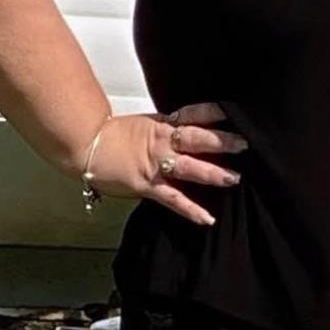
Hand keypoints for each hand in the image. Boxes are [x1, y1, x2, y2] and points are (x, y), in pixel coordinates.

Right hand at [80, 103, 245, 227]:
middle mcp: (162, 142)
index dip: (213, 113)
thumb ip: (163, 129)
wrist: (84, 143)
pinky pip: (174, 198)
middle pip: (197, 139)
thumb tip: (181, 131)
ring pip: (190, 167)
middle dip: (222, 142)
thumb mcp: (142, 124)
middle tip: (245, 144)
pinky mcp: (147, 185)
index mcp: (162, 124)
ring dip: (214, 173)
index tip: (233, 112)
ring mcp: (156, 163)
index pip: (193, 115)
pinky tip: (208, 218)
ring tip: (234, 178)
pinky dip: (191, 209)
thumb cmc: (109, 135)